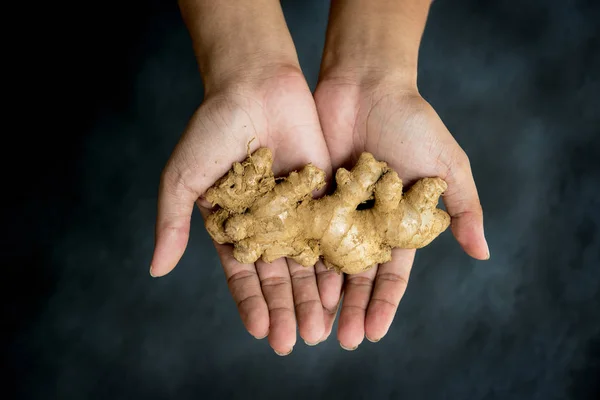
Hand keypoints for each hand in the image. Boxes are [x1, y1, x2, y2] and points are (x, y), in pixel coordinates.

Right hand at [150, 66, 343, 353]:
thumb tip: (156, 270)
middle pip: (280, 276)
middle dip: (289, 309)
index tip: (264, 332)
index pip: (244, 275)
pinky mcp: (322, 196)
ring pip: (308, 262)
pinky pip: (332, 234)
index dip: (252, 304)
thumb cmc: (212, 130)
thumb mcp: (182, 178)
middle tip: (299, 341)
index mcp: (234, 226)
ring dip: (315, 296)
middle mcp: (267, 225)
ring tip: (323, 327)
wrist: (254, 87)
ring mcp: (297, 212)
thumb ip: (171, 223)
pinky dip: (337, 262)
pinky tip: (343, 289)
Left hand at [314, 77, 489, 348]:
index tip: (374, 333)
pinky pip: (302, 232)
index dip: (384, 304)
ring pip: (326, 261)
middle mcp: (366, 222)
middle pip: (357, 275)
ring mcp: (336, 209)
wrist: (365, 84)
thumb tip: (483, 254)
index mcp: (399, 221)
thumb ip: (464, 207)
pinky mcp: (309, 194)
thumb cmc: (411, 121)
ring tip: (312, 323)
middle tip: (338, 342)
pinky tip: (291, 285)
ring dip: (321, 293)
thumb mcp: (447, 164)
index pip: (392, 273)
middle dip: (350, 308)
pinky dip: (298, 259)